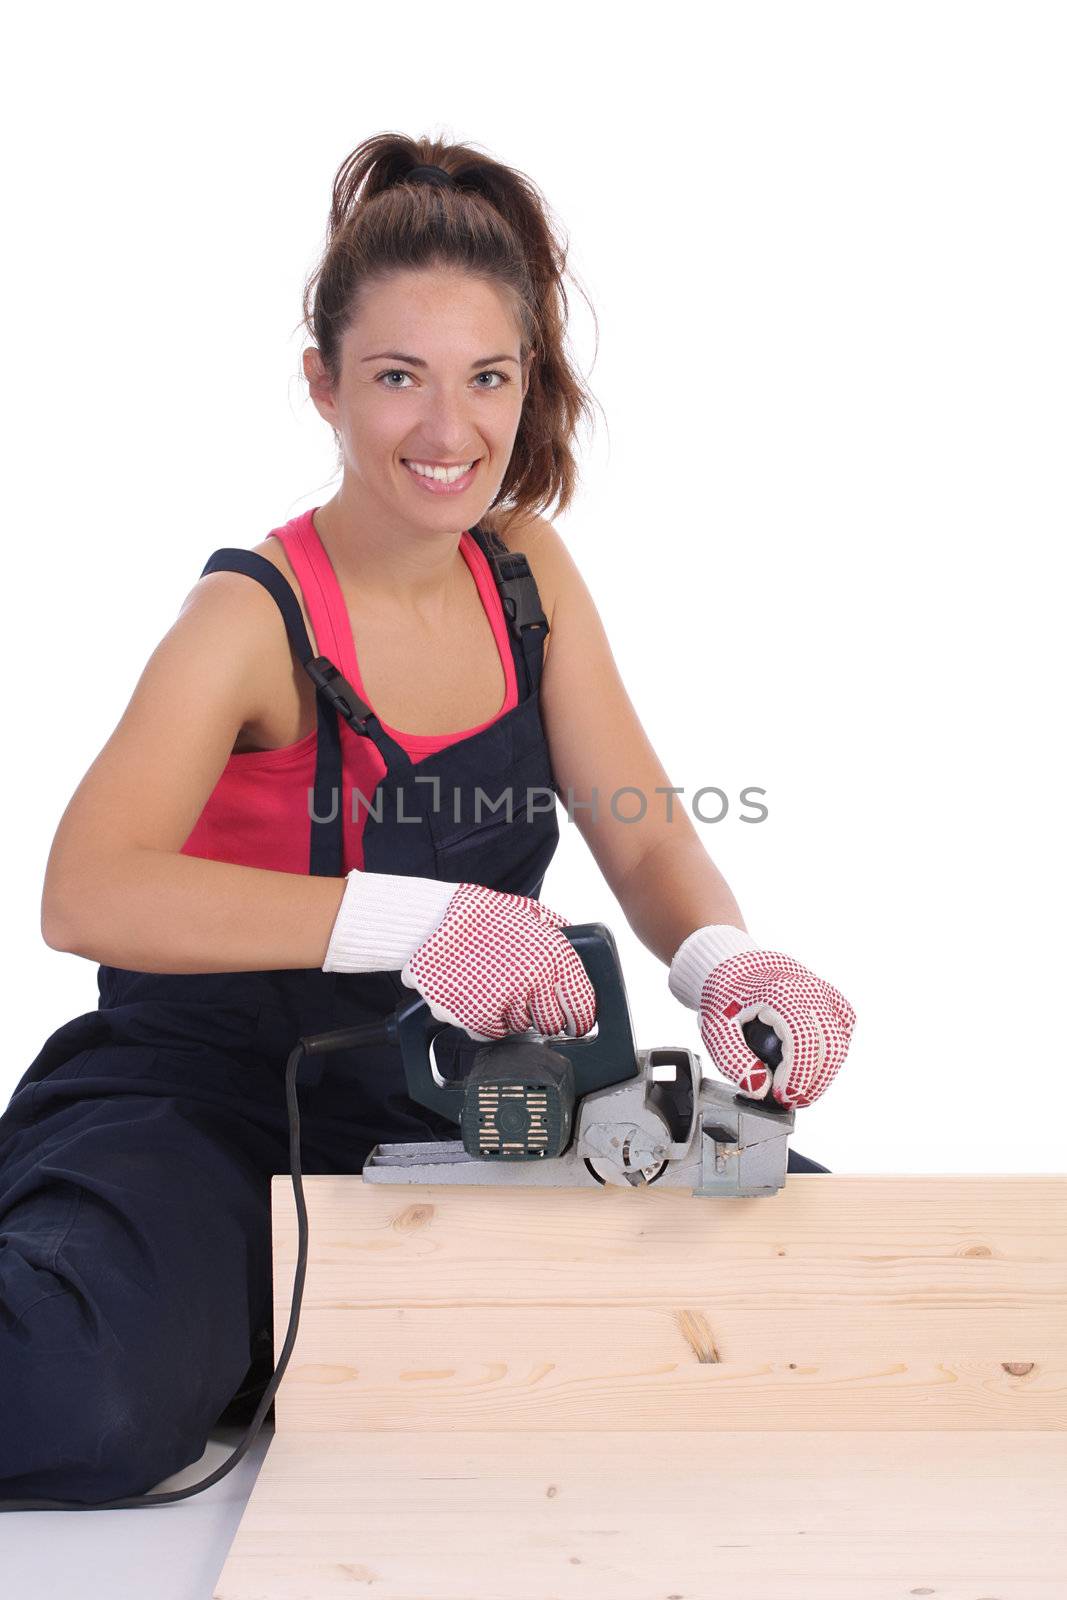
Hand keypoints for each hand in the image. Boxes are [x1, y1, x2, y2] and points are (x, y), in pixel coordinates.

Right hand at [324, 869, 596, 1042]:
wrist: (430, 920)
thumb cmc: (481, 915)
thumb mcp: (530, 912)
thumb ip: (559, 931)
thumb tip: (582, 949)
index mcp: (553, 955)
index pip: (582, 1006)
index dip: (580, 1017)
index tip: (574, 1021)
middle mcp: (533, 980)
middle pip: (551, 1024)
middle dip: (542, 1016)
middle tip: (526, 1000)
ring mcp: (504, 1000)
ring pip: (520, 1030)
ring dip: (511, 1017)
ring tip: (494, 989)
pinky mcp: (474, 1016)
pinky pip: (490, 1034)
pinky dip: (484, 1022)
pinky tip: (476, 996)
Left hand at [668, 924, 855, 1107]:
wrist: (734, 965)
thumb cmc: (724, 995)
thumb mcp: (716, 1029)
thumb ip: (734, 1060)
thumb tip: (760, 1089)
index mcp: (781, 995)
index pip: (804, 1042)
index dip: (798, 1076)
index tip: (782, 1097)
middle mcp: (810, 991)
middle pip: (830, 1046)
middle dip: (813, 1082)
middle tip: (789, 1100)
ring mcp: (824, 993)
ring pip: (840, 1043)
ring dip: (823, 1073)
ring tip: (797, 1088)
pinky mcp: (831, 1000)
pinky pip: (841, 1032)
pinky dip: (829, 1055)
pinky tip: (808, 1066)